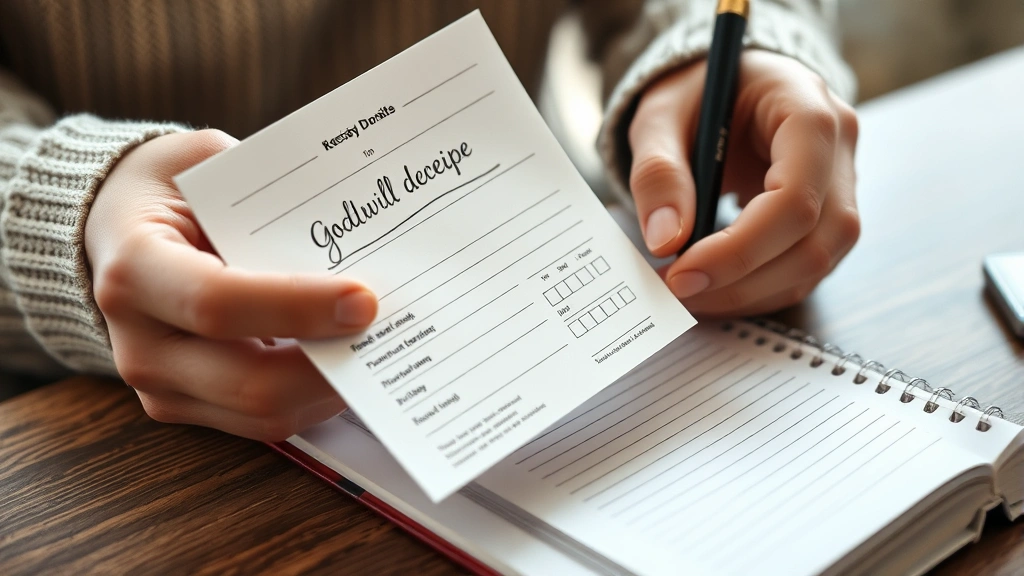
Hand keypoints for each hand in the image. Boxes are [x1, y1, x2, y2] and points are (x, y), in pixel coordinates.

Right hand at [85, 130, 377, 440]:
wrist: (118, 229)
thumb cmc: (172, 189)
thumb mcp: (209, 164)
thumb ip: (271, 196)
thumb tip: (354, 228)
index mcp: (136, 268)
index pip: (219, 303)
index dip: (297, 307)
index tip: (364, 300)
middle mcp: (140, 341)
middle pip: (249, 382)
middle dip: (330, 365)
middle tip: (386, 333)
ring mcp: (161, 385)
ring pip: (264, 414)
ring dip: (331, 388)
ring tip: (378, 350)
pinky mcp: (186, 406)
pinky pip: (264, 421)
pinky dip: (314, 397)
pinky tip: (347, 363)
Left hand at [628, 50, 859, 315]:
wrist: (725, 83)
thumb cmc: (695, 92)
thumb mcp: (659, 116)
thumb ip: (658, 171)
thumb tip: (665, 241)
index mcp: (808, 112)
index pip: (796, 197)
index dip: (740, 248)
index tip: (682, 272)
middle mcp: (840, 151)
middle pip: (815, 240)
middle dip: (743, 279)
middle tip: (677, 290)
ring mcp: (841, 187)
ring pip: (817, 264)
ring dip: (750, 293)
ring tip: (689, 293)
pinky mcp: (826, 217)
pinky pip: (805, 268)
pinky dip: (758, 290)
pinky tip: (713, 288)